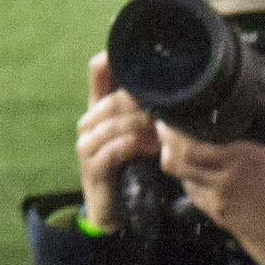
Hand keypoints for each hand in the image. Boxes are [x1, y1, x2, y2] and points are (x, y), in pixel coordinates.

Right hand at [73, 50, 162, 212]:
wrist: (115, 214)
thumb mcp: (142, 136)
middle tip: (168, 103)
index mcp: (99, 109)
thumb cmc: (133, 170)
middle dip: (141, 99)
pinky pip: (115, 148)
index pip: (98, 72)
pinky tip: (155, 148)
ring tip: (164, 128)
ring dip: (143, 124)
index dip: (112, 57)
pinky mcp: (93, 167)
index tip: (139, 50)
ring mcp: (87, 145)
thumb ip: (150, 112)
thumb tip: (177, 86)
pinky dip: (137, 145)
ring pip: (114, 121)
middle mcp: (89, 122)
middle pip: (112, 97)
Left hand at [165, 89, 264, 264]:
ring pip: (185, 180)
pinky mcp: (223, 220)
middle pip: (179, 162)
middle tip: (164, 128)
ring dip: (177, 165)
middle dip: (167, 144)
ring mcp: (221, 202)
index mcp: (244, 159)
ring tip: (175, 147)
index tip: (168, 118)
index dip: (173, 133)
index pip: (190, 145)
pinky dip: (190, 183)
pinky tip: (196, 173)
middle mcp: (226, 180)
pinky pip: (196, 198)